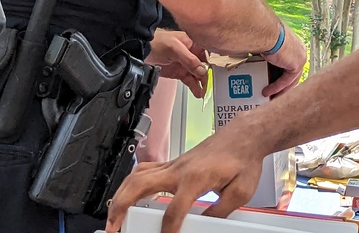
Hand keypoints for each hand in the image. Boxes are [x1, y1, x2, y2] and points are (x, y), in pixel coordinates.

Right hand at [106, 120, 267, 232]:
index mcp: (195, 178)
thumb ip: (218, 212)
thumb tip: (203, 226)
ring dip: (121, 194)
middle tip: (113, 227)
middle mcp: (179, 169)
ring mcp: (174, 164)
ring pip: (137, 175)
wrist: (245, 135)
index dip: (167, 231)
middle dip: (121, 208)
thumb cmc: (244, 159)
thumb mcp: (239, 192)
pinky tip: (128, 194)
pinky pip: (146, 170)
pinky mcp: (174, 163)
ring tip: (113, 215)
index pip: (173, 211)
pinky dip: (131, 182)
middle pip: (139, 186)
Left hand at [147, 29, 208, 98]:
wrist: (140, 51)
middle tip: (211, 84)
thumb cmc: (156, 42)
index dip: (214, 61)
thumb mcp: (174, 48)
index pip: (208, 52)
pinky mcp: (179, 72)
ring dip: (202, 83)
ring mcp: (185, 63)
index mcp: (193, 42)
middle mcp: (191, 53)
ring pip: (198, 74)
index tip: (218, 71)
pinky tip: (198, 92)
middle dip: (209, 75)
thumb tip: (202, 70)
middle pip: (205, 65)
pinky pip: (190, 80)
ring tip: (205, 91)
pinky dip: (194, 86)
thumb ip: (189, 59)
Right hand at [261, 24, 306, 97]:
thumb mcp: (265, 46)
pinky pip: (286, 81)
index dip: (281, 75)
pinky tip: (266, 92)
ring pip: (290, 80)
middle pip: (292, 73)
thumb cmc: (263, 34)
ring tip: (268, 97)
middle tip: (272, 94)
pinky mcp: (297, 65)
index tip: (272, 83)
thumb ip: (265, 55)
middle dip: (282, 86)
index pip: (290, 65)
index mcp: (294, 45)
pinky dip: (276, 87)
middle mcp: (300, 51)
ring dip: (279, 90)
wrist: (266, 32)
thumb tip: (252, 58)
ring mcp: (300, 58)